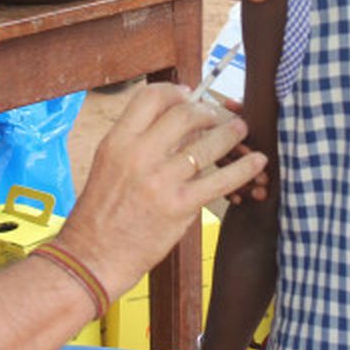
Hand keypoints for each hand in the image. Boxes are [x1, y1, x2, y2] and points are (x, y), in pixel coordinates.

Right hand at [57, 84, 265, 296]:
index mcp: (116, 142)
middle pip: (184, 114)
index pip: (150, 97)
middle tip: (218, 117)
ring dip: (230, 133)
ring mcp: (160, 180)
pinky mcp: (179, 206)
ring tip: (240, 131)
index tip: (189, 95)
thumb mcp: (108, 167)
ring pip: (207, 144)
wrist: (92, 257)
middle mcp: (138, 155)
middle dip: (207, 112)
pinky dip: (243, 169)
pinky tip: (257, 162)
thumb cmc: (99, 216)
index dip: (175, 92)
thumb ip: (136, 144)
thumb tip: (171, 127)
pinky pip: (220, 180)